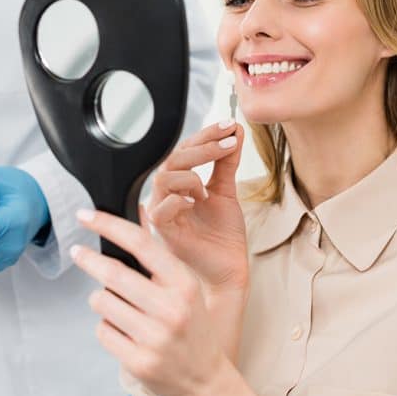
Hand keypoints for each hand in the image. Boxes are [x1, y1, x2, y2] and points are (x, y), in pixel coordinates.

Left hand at [71, 210, 253, 395]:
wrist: (205, 379)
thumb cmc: (193, 328)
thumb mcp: (185, 287)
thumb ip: (158, 256)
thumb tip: (137, 213)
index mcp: (184, 284)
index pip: (141, 243)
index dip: (108, 225)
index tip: (86, 217)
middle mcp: (171, 309)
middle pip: (113, 273)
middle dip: (88, 259)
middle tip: (78, 252)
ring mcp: (154, 338)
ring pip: (102, 302)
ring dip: (100, 299)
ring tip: (116, 305)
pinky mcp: (138, 361)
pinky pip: (103, 331)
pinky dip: (106, 326)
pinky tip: (123, 330)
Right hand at [146, 120, 247, 293]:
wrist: (228, 269)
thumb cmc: (223, 236)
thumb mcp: (227, 191)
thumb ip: (227, 162)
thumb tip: (235, 131)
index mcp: (180, 183)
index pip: (185, 149)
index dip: (205, 135)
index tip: (229, 126)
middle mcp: (168, 194)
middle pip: (173, 159)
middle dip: (202, 147)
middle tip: (228, 142)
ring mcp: (162, 212)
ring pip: (164, 178)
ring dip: (191, 174)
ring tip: (208, 187)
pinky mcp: (162, 231)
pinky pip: (161, 208)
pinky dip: (179, 200)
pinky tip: (197, 201)